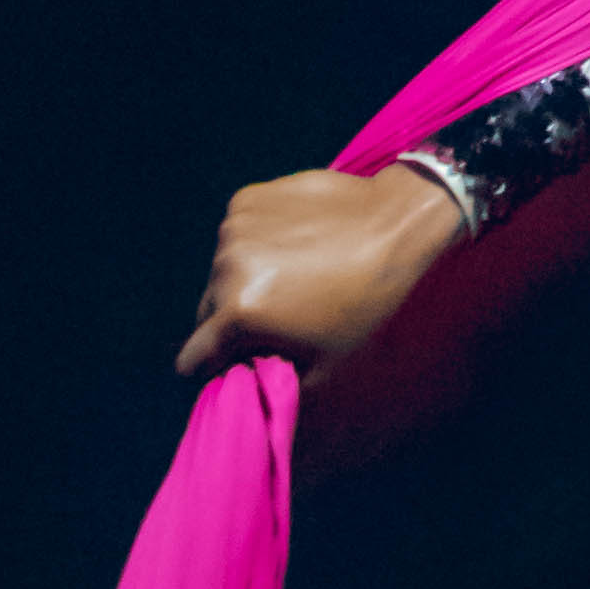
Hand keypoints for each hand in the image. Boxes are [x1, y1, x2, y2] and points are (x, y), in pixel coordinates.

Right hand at [175, 164, 465, 385]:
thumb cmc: (367, 302)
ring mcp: (235, 228)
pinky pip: (236, 236)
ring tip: (291, 280)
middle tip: (275, 321)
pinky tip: (292, 246)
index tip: (233, 363)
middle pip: (207, 312)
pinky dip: (253, 245)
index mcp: (239, 312)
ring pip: (221, 273)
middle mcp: (227, 268)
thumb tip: (246, 389)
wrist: (395, 225)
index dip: (214, 366)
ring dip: (242, 281)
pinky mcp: (247, 199)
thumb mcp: (325, 367)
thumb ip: (273, 386)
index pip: (194, 356)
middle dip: (231, 323)